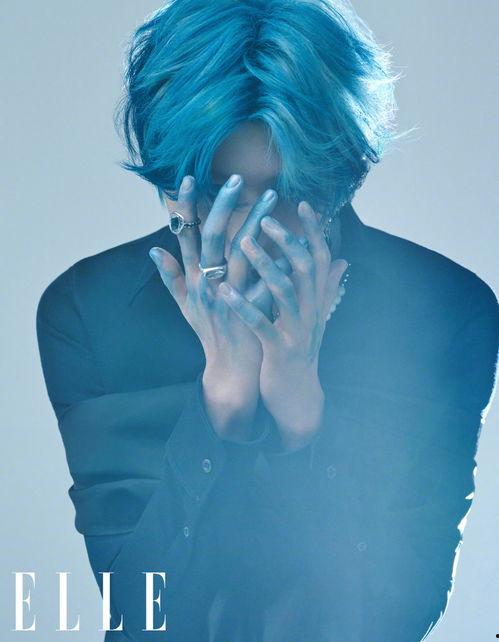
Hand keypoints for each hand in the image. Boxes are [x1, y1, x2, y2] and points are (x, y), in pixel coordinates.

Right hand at [148, 174, 281, 439]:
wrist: (230, 367)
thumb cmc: (209, 332)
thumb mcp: (185, 305)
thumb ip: (170, 277)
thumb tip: (154, 250)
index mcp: (193, 279)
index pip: (186, 235)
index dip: (186, 207)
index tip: (189, 178)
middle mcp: (208, 283)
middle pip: (213, 237)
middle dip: (223, 205)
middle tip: (237, 178)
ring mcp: (230, 296)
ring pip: (242, 252)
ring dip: (256, 222)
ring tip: (271, 197)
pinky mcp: (252, 308)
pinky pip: (267, 278)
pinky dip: (279, 260)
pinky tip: (294, 238)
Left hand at [218, 200, 347, 450]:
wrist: (298, 397)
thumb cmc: (298, 352)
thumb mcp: (313, 318)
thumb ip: (324, 288)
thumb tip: (341, 260)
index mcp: (315, 302)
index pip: (321, 259)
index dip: (315, 231)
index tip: (304, 203)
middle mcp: (311, 312)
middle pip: (307, 268)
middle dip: (288, 241)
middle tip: (266, 218)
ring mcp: (297, 331)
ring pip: (286, 291)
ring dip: (266, 265)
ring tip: (244, 243)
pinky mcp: (279, 350)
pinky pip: (262, 324)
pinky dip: (244, 306)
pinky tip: (225, 290)